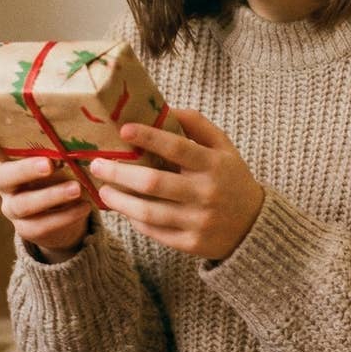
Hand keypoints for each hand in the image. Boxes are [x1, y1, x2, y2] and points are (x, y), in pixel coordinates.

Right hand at [0, 127, 90, 262]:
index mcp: (10, 161)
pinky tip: (84, 206)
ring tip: (77, 189)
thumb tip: (78, 136)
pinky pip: (43, 225)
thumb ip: (58, 150)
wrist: (65, 215)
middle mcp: (5, 184)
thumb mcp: (58, 161)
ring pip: (24, 204)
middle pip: (6, 177)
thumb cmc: (60, 175)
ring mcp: (12, 208)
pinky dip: (66, 216)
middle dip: (27, 170)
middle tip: (49, 164)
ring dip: (51, 196)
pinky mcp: (27, 229)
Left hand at [89, 109, 264, 260]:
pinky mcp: (191, 244)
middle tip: (96, 164)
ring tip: (102, 190)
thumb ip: (197, 124)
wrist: (253, 226)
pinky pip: (155, 232)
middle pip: (153, 183)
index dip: (149, 137)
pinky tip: (124, 209)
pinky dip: (135, 220)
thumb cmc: (230, 178)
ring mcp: (199, 221)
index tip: (123, 130)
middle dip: (119, 173)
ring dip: (119, 200)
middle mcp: (206, 193)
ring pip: (148, 212)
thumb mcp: (223, 147)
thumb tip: (164, 107)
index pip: (178, 147)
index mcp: (214, 165)